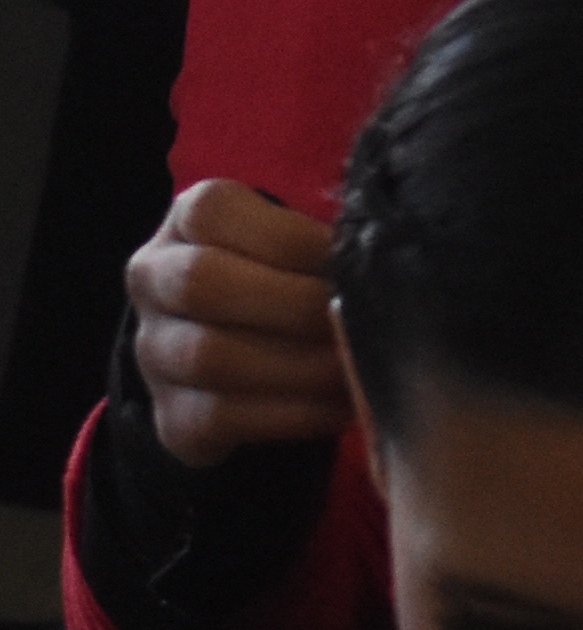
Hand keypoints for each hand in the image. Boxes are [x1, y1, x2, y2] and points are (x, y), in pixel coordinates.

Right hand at [126, 183, 344, 466]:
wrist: (254, 347)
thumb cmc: (296, 277)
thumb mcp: (301, 240)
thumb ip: (325, 241)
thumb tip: (382, 260)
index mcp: (187, 221)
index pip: (214, 213)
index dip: (294, 240)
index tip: (353, 263)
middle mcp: (154, 281)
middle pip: (202, 283)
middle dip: (296, 305)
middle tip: (355, 321)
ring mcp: (153, 351)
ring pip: (210, 357)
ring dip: (300, 366)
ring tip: (356, 366)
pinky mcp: (170, 416)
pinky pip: (221, 417)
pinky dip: (293, 413)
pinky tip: (340, 405)